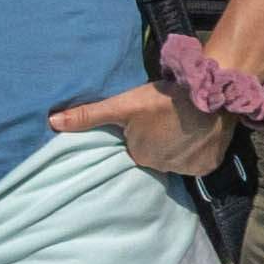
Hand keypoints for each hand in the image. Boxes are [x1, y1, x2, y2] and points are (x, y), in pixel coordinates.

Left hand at [50, 80, 239, 181]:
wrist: (212, 94)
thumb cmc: (164, 99)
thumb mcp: (122, 105)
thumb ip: (88, 115)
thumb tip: (51, 123)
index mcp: (139, 156)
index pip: (135, 148)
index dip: (140, 133)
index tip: (148, 120)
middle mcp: (162, 168)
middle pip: (156, 154)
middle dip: (159, 140)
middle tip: (166, 119)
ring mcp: (188, 169)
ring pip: (176, 158)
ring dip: (178, 145)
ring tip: (182, 124)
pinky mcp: (208, 165)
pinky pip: (198, 161)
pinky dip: (197, 150)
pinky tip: (197, 134)